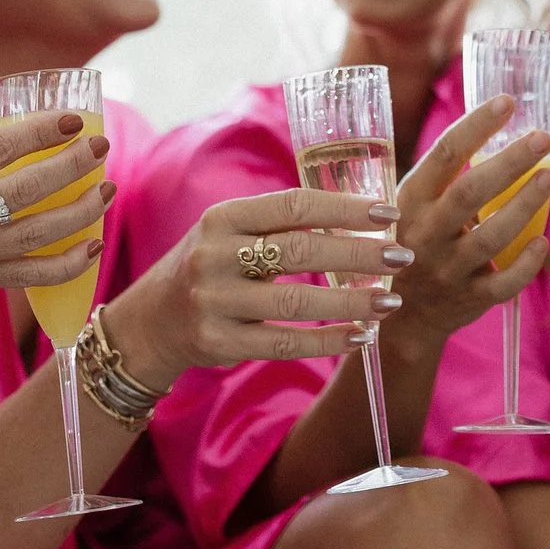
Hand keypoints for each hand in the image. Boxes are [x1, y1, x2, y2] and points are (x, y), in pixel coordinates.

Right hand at [0, 111, 122, 330]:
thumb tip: (21, 153)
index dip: (40, 133)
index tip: (72, 121)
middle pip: (21, 192)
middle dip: (70, 168)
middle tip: (101, 148)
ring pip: (32, 236)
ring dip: (78, 213)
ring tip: (105, 191)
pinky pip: (24, 276)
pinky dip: (64, 264)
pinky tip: (91, 247)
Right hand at [110, 187, 414, 386]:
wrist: (147, 323)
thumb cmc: (209, 268)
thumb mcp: (230, 234)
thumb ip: (280, 225)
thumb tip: (361, 216)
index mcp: (223, 217)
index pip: (293, 205)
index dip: (344, 209)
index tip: (388, 214)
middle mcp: (215, 255)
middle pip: (300, 251)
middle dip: (359, 254)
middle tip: (402, 256)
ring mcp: (214, 301)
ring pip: (296, 303)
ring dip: (351, 303)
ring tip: (391, 302)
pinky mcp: (217, 343)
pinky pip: (284, 343)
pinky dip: (327, 341)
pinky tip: (361, 336)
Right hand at [385, 97, 549, 343]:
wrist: (399, 317)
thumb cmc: (412, 242)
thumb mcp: (409, 205)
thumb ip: (440, 175)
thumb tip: (491, 122)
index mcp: (409, 201)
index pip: (444, 155)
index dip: (476, 126)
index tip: (506, 102)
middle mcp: (425, 234)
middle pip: (470, 193)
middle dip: (509, 162)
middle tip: (542, 137)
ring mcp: (448, 269)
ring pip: (491, 237)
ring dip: (524, 205)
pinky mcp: (469, 300)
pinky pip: (503, 284)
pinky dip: (525, 264)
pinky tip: (542, 242)